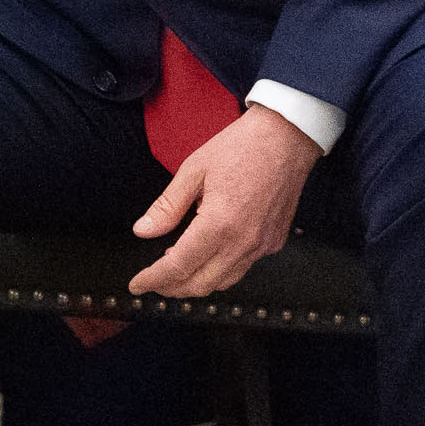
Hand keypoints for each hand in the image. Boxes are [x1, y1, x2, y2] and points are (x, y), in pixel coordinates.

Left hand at [127, 103, 320, 297]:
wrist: (288, 137)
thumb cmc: (241, 147)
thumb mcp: (193, 170)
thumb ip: (167, 206)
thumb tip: (143, 231)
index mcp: (219, 224)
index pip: (179, 266)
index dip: (153, 279)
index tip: (136, 285)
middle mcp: (244, 242)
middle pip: (201, 284)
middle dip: (172, 288)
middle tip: (151, 281)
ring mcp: (263, 245)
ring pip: (224, 281)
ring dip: (196, 282)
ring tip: (174, 269)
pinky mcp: (274, 242)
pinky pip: (243, 268)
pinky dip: (220, 270)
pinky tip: (206, 255)